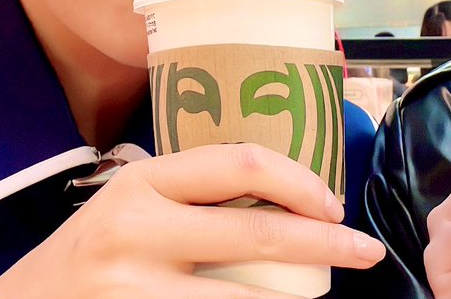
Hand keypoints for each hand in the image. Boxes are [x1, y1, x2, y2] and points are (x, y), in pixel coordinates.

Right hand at [0, 143, 384, 297]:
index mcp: (140, 184)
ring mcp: (133, 290)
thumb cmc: (84, 257)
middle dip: (328, 243)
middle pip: (259, 232)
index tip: (334, 204)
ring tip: (320, 294)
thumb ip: (188, 197)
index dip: (301, 181)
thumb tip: (284, 196)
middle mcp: (136, 231)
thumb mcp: (127, 207)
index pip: (241, 164)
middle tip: (366, 251)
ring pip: (246, 298)